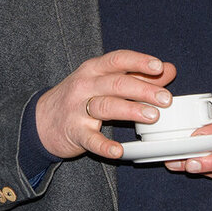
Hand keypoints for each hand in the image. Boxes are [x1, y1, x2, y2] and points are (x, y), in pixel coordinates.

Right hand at [34, 50, 177, 160]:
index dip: (139, 62)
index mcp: (94, 69)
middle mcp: (85, 85)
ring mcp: (77, 109)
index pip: (118, 59)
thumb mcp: (104, 81)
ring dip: (130, 110)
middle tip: (166, 99)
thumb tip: (168, 70)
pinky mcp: (74, 132)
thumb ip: (137, 76)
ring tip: (152, 116)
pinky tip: (118, 151)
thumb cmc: (80, 97)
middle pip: (116, 83)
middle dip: (143, 89)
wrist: (43, 120)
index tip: (159, 67)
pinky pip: (90, 139)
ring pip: (106, 106)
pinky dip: (104, 146)